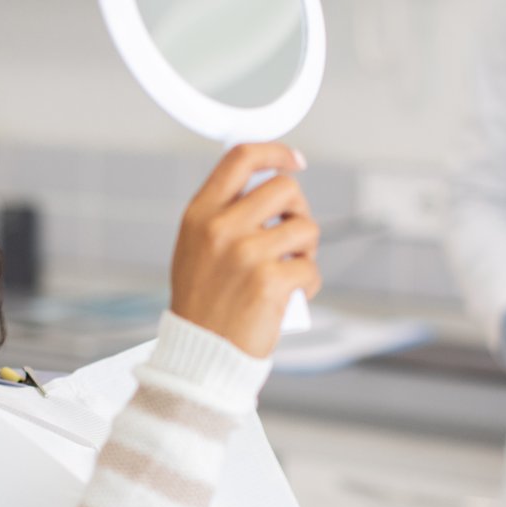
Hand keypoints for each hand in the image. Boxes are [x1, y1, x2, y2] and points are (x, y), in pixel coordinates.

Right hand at [169, 143, 319, 358]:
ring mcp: (246, 254)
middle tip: (293, 236)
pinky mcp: (270, 281)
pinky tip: (291, 297)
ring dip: (306, 250)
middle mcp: (221, 229)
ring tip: (289, 270)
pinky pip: (310, 268)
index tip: (294, 160)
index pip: (241, 158)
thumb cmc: (203, 305)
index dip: (275, 152)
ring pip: (306, 228)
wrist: (201, 354)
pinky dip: (308, 283)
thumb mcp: (195, 249)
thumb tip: (268, 186)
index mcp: (200, 215)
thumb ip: (222, 215)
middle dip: (299, 210)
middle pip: (285, 188)